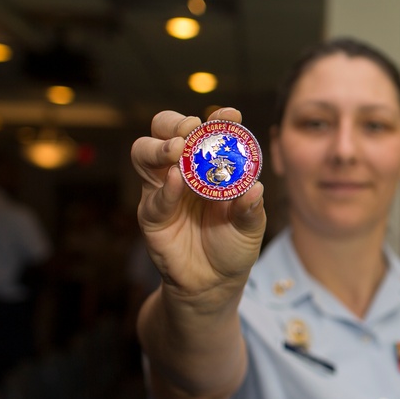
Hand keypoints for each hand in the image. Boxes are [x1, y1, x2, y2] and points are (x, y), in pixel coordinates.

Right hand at [132, 108, 265, 308]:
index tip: (231, 115)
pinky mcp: (152, 216)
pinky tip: (177, 180)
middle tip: (192, 127)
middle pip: (164, 130)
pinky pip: (154, 197)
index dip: (217, 120)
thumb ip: (251, 206)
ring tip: (178, 148)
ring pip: (144, 153)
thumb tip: (255, 187)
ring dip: (160, 146)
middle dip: (175, 123)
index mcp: (208, 165)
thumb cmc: (233, 245)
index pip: (206, 132)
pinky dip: (166, 187)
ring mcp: (162, 190)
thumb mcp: (251, 225)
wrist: (215, 283)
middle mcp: (181, 170)